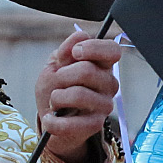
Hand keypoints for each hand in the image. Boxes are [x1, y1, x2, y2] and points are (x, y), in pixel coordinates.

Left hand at [34, 29, 120, 162]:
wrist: (50, 117)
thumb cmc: (55, 88)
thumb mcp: (54, 65)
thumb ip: (65, 51)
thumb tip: (78, 37)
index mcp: (102, 66)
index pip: (112, 50)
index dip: (93, 48)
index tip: (75, 52)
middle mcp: (109, 84)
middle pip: (87, 70)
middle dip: (62, 75)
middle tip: (57, 81)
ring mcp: (104, 105)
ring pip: (78, 94)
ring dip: (56, 97)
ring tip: (55, 101)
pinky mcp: (95, 125)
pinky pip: (70, 123)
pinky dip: (52, 121)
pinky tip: (50, 118)